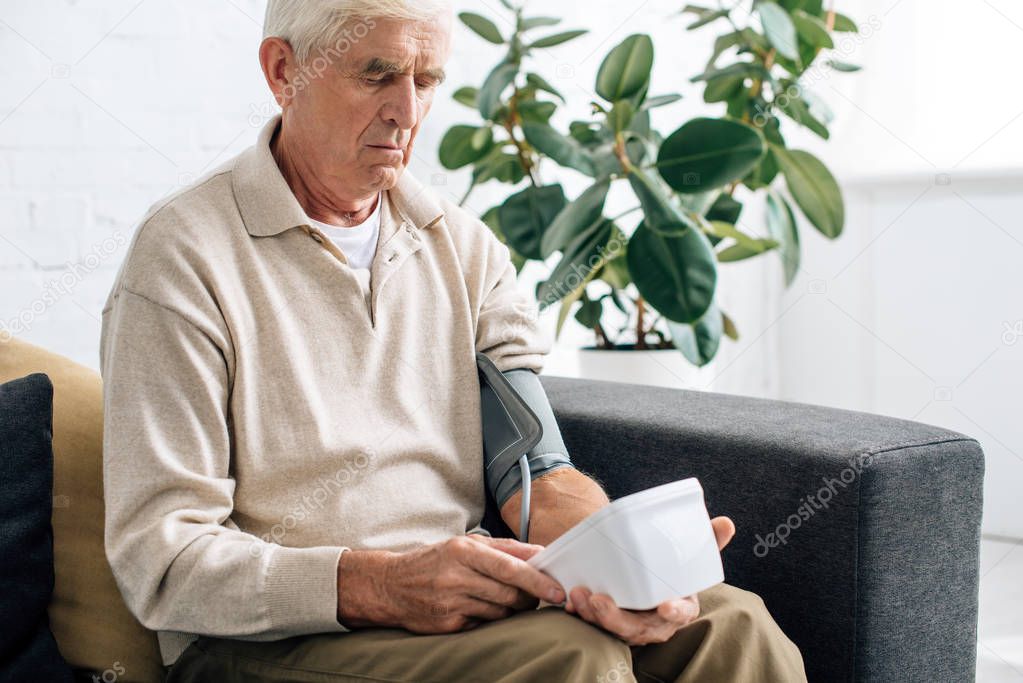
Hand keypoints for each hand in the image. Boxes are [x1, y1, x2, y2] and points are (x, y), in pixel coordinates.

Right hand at [337, 535, 565, 632]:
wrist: (389, 585)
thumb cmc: (434, 561)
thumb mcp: (465, 544)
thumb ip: (505, 548)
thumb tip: (541, 553)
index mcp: (464, 551)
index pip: (510, 568)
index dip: (538, 580)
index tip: (557, 590)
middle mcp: (457, 577)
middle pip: (509, 594)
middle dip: (529, 597)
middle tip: (534, 595)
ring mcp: (451, 603)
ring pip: (500, 613)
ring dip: (511, 609)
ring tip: (503, 599)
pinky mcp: (448, 625)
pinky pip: (483, 625)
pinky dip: (490, 619)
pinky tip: (481, 608)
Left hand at [565, 516, 735, 645]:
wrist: (652, 583)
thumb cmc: (674, 573)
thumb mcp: (693, 556)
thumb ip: (708, 541)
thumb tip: (727, 523)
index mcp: (680, 606)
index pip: (681, 613)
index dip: (675, 612)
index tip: (666, 606)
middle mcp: (656, 622)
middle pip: (638, 628)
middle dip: (616, 618)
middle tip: (598, 600)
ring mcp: (633, 625)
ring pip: (613, 628)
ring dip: (594, 616)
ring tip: (578, 595)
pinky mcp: (612, 622)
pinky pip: (596, 624)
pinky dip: (582, 615)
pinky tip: (570, 603)